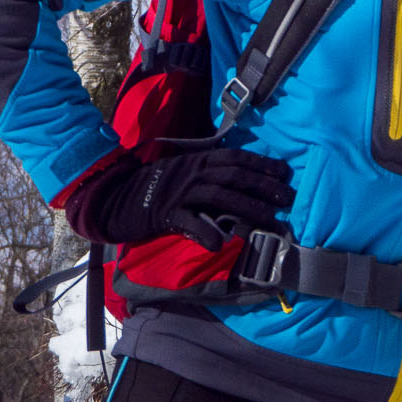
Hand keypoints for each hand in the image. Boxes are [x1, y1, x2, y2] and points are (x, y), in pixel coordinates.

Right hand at [71, 148, 294, 249]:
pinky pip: (189, 223)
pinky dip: (205, 232)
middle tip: (288, 200)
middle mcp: (192, 172)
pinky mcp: (164, 213)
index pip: (237, 157)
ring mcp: (179, 192)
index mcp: (199, 159)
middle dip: (264, 187)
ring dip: (248, 209)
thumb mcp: (184, 171)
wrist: (113, 196)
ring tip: (270, 221)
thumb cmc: (155, 185)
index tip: (285, 173)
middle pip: (234, 176)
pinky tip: (221, 243)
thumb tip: (242, 181)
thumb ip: (209, 172)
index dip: (262, 164)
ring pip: (219, 197)